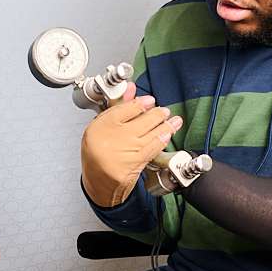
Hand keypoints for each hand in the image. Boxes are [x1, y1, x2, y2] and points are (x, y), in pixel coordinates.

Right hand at [80, 83, 182, 207]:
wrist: (99, 182)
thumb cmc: (97, 155)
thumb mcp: (100, 128)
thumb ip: (116, 107)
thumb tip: (130, 89)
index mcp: (101, 125)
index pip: (125, 107)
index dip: (141, 102)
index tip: (149, 100)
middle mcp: (113, 136)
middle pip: (143, 119)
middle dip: (158, 114)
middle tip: (164, 111)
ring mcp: (126, 149)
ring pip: (152, 132)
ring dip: (166, 126)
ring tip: (173, 121)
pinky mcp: (136, 161)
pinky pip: (154, 147)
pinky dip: (162, 139)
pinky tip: (168, 135)